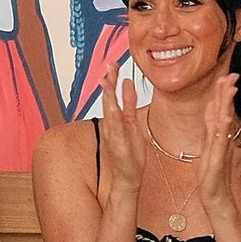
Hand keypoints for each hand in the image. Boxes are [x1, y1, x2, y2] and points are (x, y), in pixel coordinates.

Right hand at [99, 62, 145, 194]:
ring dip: (108, 96)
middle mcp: (111, 124)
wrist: (127, 178)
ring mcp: (113, 134)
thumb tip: (127, 83)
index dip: (111, 78)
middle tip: (110, 65)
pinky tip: (113, 107)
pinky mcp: (118, 144)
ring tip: (108, 81)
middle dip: (109, 82)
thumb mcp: (132, 122)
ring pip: (109, 111)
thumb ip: (129, 103)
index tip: (112, 63)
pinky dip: (114, 118)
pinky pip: (116, 129)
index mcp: (115, 118)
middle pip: (108, 99)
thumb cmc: (129, 152)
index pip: (112, 94)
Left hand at [197, 73, 239, 213]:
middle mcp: (219, 138)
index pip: (219, 109)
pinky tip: (225, 115)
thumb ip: (212, 134)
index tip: (225, 77)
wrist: (215, 196)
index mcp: (215, 135)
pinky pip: (221, 138)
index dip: (222, 93)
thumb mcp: (209, 149)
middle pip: (224, 110)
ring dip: (227, 103)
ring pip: (224, 120)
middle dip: (226, 92)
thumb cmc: (212, 175)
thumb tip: (213, 120)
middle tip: (231, 74)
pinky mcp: (217, 157)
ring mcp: (220, 146)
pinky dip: (223, 125)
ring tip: (230, 87)